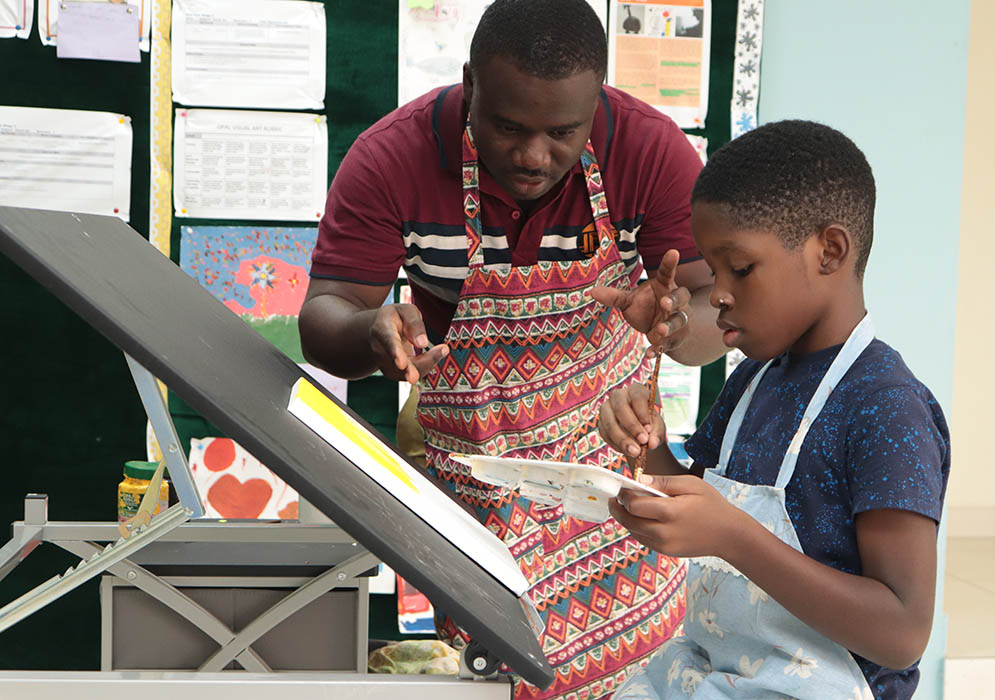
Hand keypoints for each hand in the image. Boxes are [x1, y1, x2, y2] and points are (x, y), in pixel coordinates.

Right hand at [369, 303, 449, 383]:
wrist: (380, 329)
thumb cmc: (396, 317)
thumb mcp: (406, 311)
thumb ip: (414, 323)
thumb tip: (423, 344)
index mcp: (382, 329)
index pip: (388, 341)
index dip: (395, 352)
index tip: (401, 363)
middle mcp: (379, 348)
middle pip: (395, 362)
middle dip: (406, 370)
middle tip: (414, 378)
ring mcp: (384, 362)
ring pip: (404, 372)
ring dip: (425, 365)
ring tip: (442, 350)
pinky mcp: (392, 372)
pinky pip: (410, 374)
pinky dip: (425, 366)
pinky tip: (435, 355)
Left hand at [590, 249, 690, 353]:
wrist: (663, 333)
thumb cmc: (647, 309)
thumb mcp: (629, 301)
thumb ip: (615, 297)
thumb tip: (592, 291)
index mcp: (664, 287)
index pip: (668, 273)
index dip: (671, 263)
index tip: (673, 252)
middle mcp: (675, 302)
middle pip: (681, 296)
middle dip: (674, 299)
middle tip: (665, 302)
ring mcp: (678, 321)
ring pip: (679, 321)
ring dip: (669, 326)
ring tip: (660, 330)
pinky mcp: (675, 339)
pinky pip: (669, 344)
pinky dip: (659, 349)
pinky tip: (649, 354)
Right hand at [598, 383, 666, 457]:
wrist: (638, 433)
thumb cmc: (650, 425)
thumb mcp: (658, 428)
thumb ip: (657, 434)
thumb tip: (652, 443)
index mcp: (635, 390)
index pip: (637, 397)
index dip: (642, 413)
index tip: (649, 429)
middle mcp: (618, 396)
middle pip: (620, 408)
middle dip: (632, 426)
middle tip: (643, 441)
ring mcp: (606, 409)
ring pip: (610, 423)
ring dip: (623, 440)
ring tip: (636, 452)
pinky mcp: (601, 423)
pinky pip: (606, 434)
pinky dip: (617, 444)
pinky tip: (627, 450)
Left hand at [610, 474, 744, 558]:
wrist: (729, 536)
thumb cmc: (712, 505)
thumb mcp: (691, 485)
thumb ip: (663, 482)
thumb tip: (639, 480)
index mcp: (670, 512)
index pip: (633, 505)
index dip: (623, 495)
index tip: (622, 487)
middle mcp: (663, 532)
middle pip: (628, 520)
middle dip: (618, 508)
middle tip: (614, 498)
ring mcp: (664, 545)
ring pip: (633, 531)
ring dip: (625, 518)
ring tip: (625, 506)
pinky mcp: (665, 552)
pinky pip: (642, 539)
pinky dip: (637, 528)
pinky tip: (640, 518)